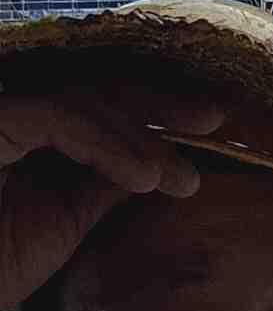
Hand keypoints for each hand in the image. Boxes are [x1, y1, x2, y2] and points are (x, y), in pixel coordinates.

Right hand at [0, 81, 223, 310]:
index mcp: (27, 132)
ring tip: (179, 177)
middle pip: (94, 89)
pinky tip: (145, 175)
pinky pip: (57, 115)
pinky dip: (106, 142)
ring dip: (139, 138)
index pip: (96, 105)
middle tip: (214, 117)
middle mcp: (11, 111)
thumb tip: (156, 165)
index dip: (151, 112)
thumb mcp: (64, 220)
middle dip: (158, 103)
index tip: (205, 127)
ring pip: (82, 100)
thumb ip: (102, 183)